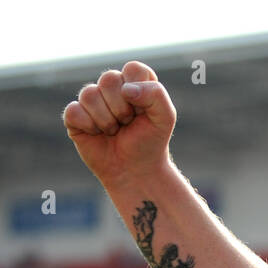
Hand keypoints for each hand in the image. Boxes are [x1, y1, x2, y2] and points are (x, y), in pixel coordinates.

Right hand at [63, 61, 175, 188]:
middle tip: (128, 123)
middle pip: (108, 79)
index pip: (133, 69)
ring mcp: (91, 100)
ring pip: (89, 94)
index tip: (143, 110)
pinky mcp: (75, 116)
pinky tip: (97, 134)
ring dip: (107, 120)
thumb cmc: (150, 142)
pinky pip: (74, 111)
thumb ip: (156, 95)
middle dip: (122, 108)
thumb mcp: (165, 118)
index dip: (138, 90)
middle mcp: (112, 87)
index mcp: (135, 82)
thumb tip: (126, 89)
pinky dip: (90, 127)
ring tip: (115, 131)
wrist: (136, 170)